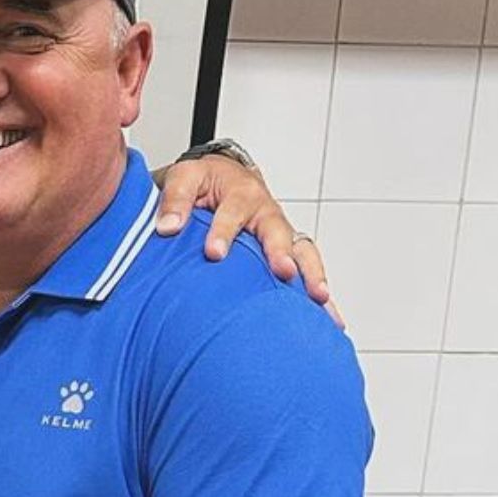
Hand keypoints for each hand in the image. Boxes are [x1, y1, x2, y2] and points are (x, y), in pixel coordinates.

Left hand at [155, 155, 342, 327]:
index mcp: (241, 194)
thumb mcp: (185, 177)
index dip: (223, 232)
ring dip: (312, 274)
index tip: (214, 253)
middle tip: (283, 271)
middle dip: (281, 252)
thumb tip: (167, 226)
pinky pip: (308, 272)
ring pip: (303, 252)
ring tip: (318, 299)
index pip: (232, 213)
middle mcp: (267, 214)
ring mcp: (281, 234)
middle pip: (278, 232)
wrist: (224, 177)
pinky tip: (330, 318)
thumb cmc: (205, 181)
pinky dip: (319, 294)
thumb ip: (176, 199)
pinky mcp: (288, 253)